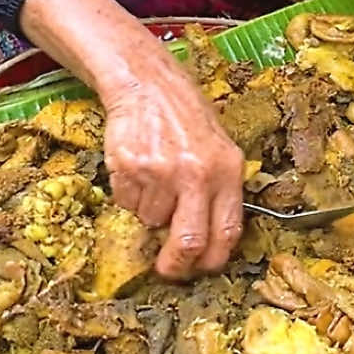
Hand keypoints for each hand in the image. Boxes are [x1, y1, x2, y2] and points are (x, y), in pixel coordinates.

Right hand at [101, 55, 245, 279]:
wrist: (148, 85)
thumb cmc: (186, 119)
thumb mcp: (220, 150)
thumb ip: (220, 192)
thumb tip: (210, 243)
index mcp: (227, 172)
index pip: (227, 232)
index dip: (212, 259)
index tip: (201, 268)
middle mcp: (197, 174)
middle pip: (189, 241)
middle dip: (176, 264)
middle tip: (167, 269)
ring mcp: (161, 172)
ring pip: (151, 220)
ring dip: (148, 210)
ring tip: (154, 178)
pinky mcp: (130, 168)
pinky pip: (126, 202)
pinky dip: (129, 195)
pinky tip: (138, 168)